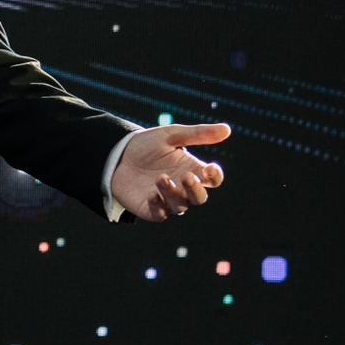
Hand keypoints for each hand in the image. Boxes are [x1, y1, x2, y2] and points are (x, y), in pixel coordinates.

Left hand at [110, 123, 230, 221]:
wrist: (116, 154)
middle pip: (199, 198)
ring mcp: (167, 200)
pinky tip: (152, 195)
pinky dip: (158, 208)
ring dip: (172, 194)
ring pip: (179, 206)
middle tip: (186, 176)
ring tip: (160, 178)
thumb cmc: (147, 144)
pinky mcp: (150, 209)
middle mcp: (183, 188)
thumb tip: (227, 129)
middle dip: (195, 189)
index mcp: (192, 170)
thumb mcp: (172, 135)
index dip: (215, 176)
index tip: (209, 168)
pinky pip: (159, 215)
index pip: (212, 180)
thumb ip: (198, 134)